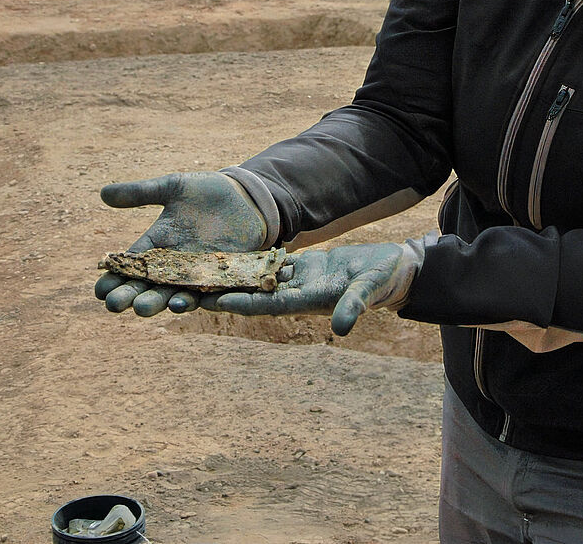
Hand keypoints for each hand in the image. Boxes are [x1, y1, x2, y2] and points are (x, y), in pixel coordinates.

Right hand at [95, 171, 266, 316]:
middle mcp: (173, 264)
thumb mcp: (173, 187)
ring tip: (144, 307)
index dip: (113, 278)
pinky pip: (206, 293)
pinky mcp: (221, 277)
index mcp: (156, 244)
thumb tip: (102, 193)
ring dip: (159, 302)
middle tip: (115, 304)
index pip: (130, 265)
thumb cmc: (207, 191)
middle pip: (147, 285)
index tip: (99, 289)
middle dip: (131, 296)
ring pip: (173, 294)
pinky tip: (182, 302)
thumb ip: (141, 192)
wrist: (246, 197)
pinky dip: (194, 299)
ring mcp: (197, 272)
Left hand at [209, 242, 420, 335]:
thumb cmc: (383, 280)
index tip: (210, 301)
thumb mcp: (369, 290)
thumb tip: (341, 327)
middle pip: (252, 293)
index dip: (239, 302)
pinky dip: (251, 262)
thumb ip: (354, 306)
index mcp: (307, 301)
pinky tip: (228, 254)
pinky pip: (270, 266)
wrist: (394, 270)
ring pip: (257, 279)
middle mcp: (296, 293)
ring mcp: (297, 281)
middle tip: (189, 288)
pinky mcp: (303, 268)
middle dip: (223, 292)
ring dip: (231, 277)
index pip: (265, 304)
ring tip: (198, 269)